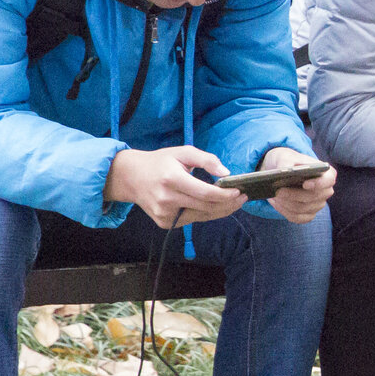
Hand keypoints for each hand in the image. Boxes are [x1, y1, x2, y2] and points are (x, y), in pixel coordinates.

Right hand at [107, 146, 243, 228]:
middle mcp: (167, 199)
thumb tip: (226, 172)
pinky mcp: (164, 223)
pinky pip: (192, 220)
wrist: (131, 178)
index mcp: (171, 179)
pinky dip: (205, 213)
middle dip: (229, 204)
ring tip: (235, 202)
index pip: (205, 193)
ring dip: (221, 211)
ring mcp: (164, 214)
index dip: (225, 195)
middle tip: (243, 197)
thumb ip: (206, 159)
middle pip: (206, 207)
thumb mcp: (182, 152)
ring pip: (201, 216)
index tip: (240, 191)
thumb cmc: (160, 162)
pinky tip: (215, 206)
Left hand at [262, 147, 334, 224]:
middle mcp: (325, 191)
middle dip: (294, 195)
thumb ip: (286, 161)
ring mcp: (318, 204)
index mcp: (326, 173)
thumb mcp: (285, 156)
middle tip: (278, 191)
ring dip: (286, 203)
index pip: (329, 180)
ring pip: (303, 209)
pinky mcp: (308, 214)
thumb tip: (283, 169)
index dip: (319, 184)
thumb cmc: (287, 161)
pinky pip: (298, 218)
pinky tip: (276, 203)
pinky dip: (285, 211)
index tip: (305, 184)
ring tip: (274, 196)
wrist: (281, 172)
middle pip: (314, 197)